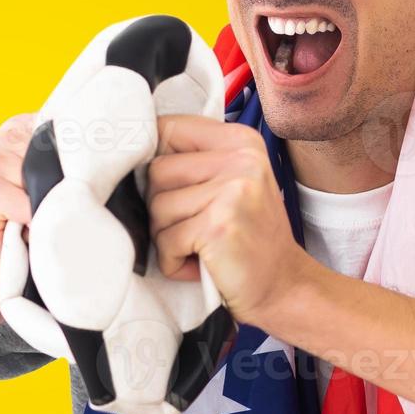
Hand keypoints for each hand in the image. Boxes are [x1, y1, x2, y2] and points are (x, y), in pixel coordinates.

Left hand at [147, 114, 311, 326]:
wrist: (283, 285)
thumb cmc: (248, 237)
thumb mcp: (231, 183)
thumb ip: (193, 161)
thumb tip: (131, 152)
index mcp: (240, 141)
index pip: (167, 128)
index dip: (152, 160)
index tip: (165, 187)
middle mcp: (240, 159)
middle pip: (156, 170)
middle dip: (161, 207)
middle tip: (193, 227)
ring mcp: (232, 191)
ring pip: (157, 206)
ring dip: (167, 237)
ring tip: (199, 246)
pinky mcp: (219, 225)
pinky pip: (165, 240)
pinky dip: (172, 260)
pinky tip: (200, 263)